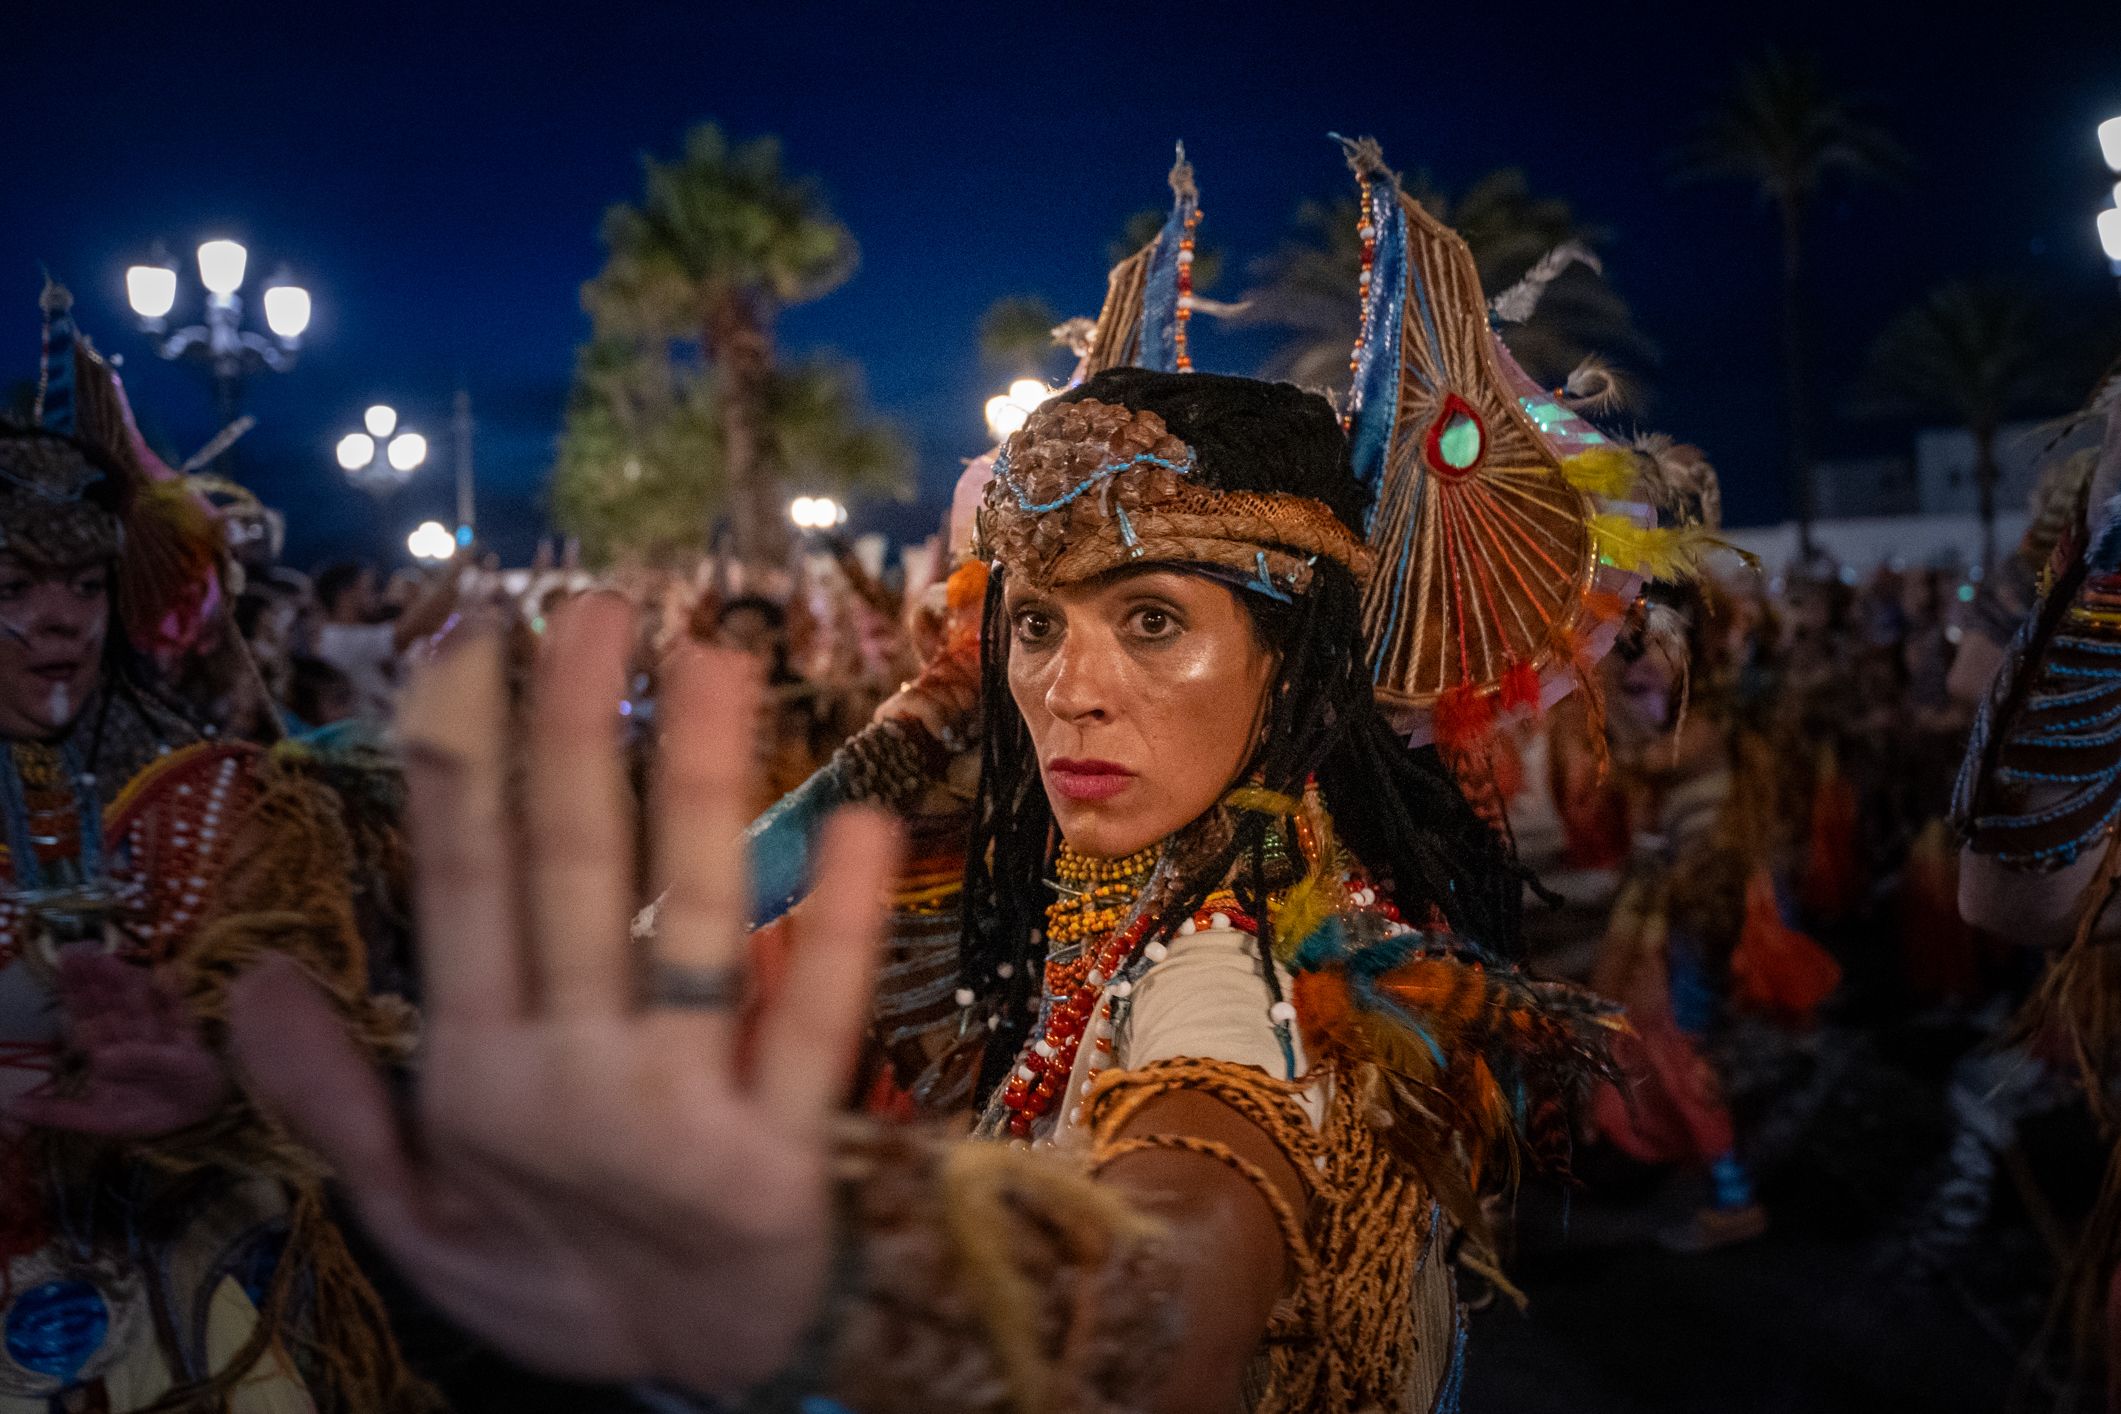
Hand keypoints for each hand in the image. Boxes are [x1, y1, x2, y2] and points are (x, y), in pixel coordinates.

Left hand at [6, 943, 232, 1137]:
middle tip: (77, 953)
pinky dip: (174, 997)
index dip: (75, 995)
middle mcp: (132, 1040)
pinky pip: (180, 1016)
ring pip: (140, 1005)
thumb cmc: (149, 1116)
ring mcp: (161, 1037)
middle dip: (94, 981)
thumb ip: (58, 1113)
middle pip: (112, 1006)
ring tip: (108, 960)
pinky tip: (168, 974)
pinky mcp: (189, 1041)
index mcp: (108, 1054)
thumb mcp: (98, 1121)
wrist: (198, 1120)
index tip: (62, 968)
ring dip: (126, 984)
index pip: (88, 1021)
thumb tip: (10, 1105)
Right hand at [226, 596, 899, 1392]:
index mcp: (478, 1074)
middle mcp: (572, 1076)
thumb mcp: (414, 1213)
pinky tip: (859, 825)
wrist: (700, 1364)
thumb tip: (251, 983)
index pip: (462, 890)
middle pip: (572, 878)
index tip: (474, 639)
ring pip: (687, 926)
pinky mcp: (783, 1152)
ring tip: (715, 658)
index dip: (464, 762)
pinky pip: (812, 1027)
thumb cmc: (556, 1268)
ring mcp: (681, 1110)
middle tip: (598, 605)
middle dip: (578, 736)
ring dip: (700, 786)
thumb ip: (339, 1101)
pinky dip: (831, 931)